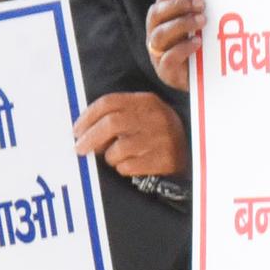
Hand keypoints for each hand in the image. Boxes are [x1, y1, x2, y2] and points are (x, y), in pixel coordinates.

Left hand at [71, 88, 185, 177]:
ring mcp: (160, 139)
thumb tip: (83, 130)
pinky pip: (128, 167)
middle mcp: (154, 117)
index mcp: (146, 101)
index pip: (109, 102)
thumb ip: (117, 115)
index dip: (87, 117)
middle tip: (80, 149)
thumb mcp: (142, 115)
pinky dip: (123, 169)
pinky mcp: (163, 160)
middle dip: (90, 138)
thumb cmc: (157, 134)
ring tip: (116, 158)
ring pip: (118, 149)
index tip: (76, 130)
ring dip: (109, 157)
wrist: (192, 153)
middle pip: (111, 124)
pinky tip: (131, 165)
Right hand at [144, 0, 205, 93]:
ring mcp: (157, 53)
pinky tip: (198, 42)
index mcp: (162, 18)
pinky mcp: (164, 71)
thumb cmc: (202, 48)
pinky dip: (183, 48)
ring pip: (159, 35)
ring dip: (181, 24)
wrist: (203, 80)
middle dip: (179, 5)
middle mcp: (154, 33)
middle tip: (202, 4)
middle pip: (157, 13)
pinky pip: (168, 58)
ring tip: (203, 21)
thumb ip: (203, 11)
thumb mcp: (202, 27)